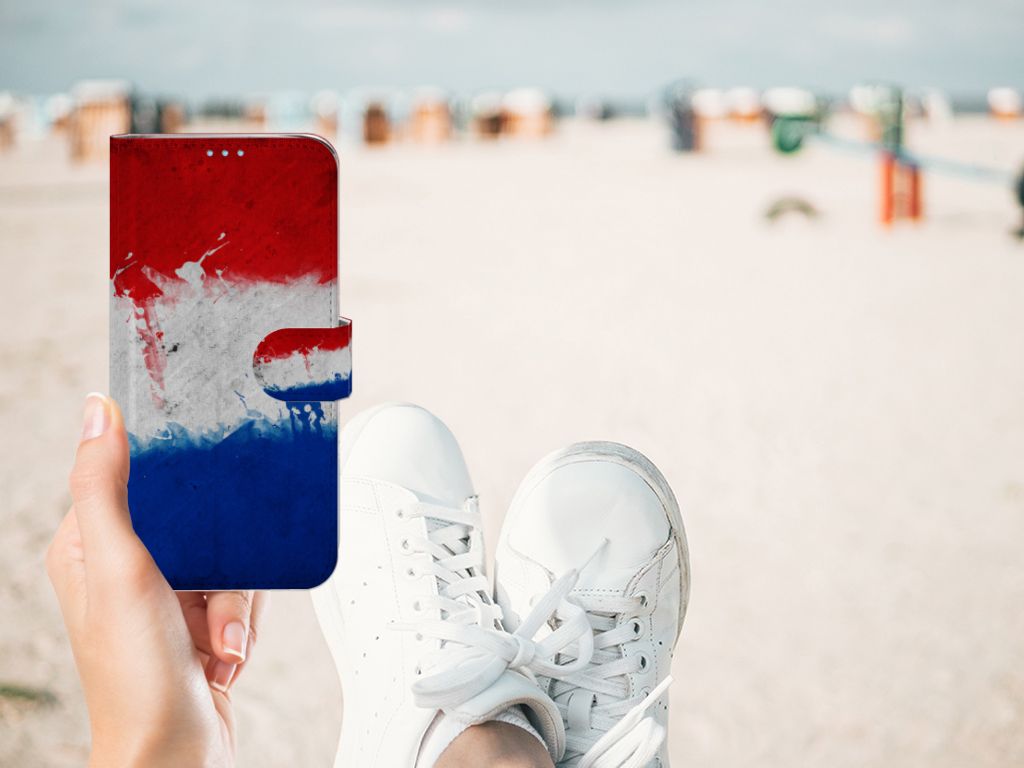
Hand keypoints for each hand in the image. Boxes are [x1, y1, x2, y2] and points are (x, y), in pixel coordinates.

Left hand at [47, 393, 266, 766]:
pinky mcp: (198, 619)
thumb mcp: (119, 568)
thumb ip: (104, 488)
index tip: (203, 487)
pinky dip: (242, 621)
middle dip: (222, 563)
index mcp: (89, 546)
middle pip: (198, 519)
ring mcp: (165, 595)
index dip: (175, 482)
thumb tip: (97, 412)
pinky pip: (242, 591)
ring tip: (219, 637)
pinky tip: (225, 650)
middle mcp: (126, 567)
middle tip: (214, 595)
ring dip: (235, 601)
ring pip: (228, 555)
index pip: (135, 478)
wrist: (177, 753)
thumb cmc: (136, 677)